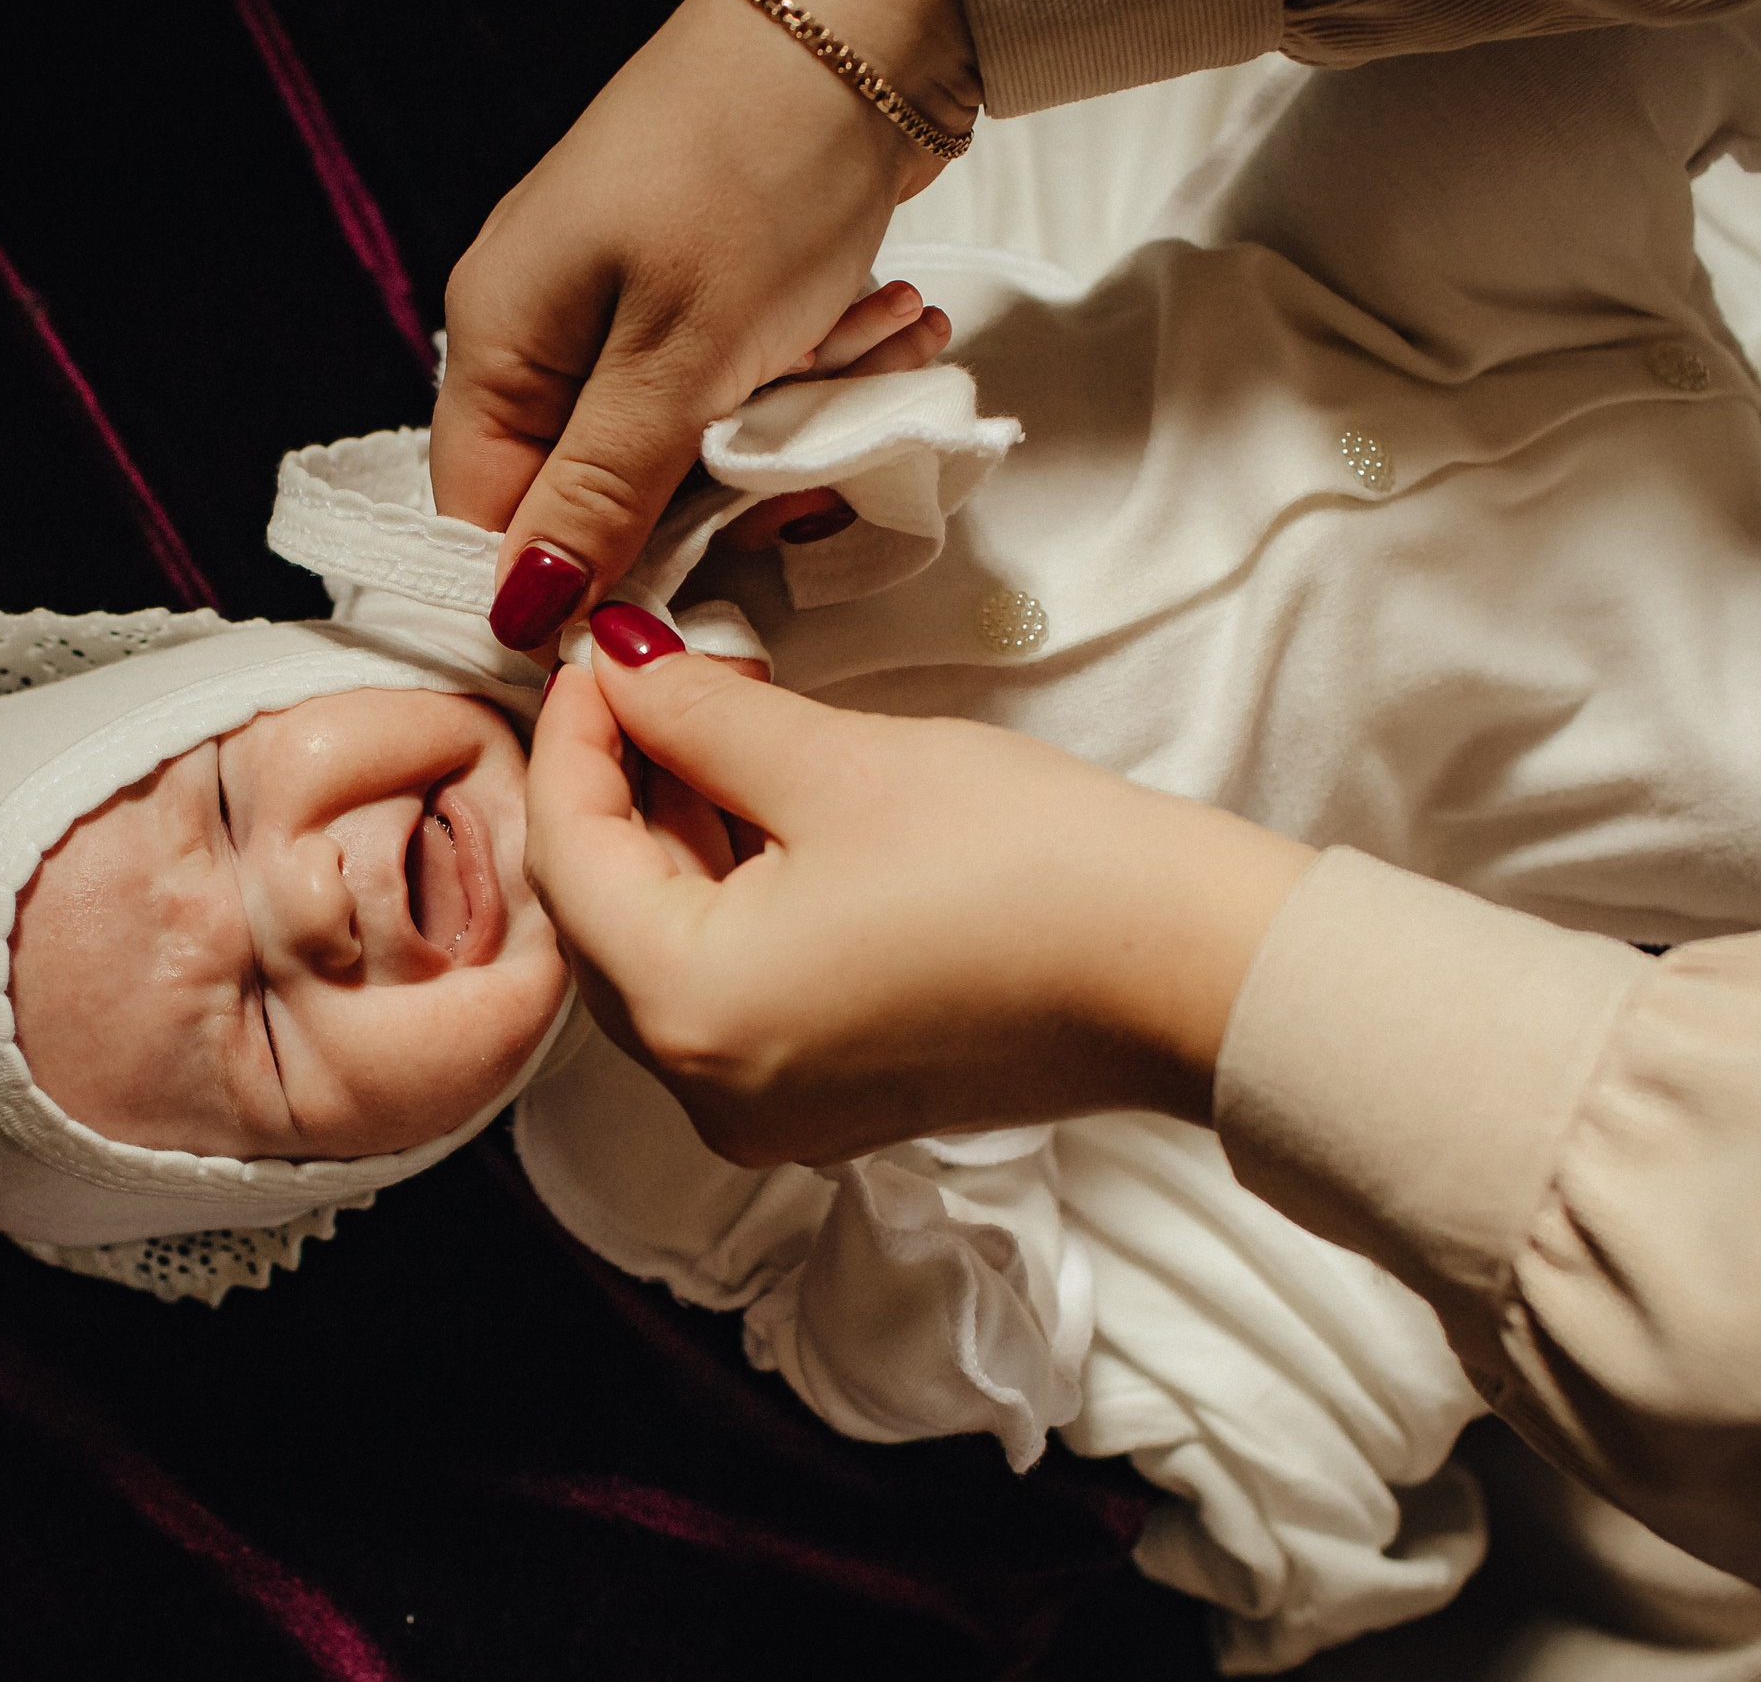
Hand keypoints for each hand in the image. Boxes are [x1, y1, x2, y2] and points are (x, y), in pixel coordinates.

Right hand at [432, 0, 979, 651]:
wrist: (867, 29)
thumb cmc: (754, 172)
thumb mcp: (677, 360)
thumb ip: (601, 494)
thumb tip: (522, 612)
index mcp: (497, 343)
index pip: (493, 522)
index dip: (583, 578)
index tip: (681, 593)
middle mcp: (545, 331)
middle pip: (610, 495)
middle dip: (728, 490)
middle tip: (809, 454)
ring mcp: (627, 309)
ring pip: (700, 451)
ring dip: (800, 425)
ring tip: (871, 342)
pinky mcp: (708, 295)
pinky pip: (751, 392)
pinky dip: (824, 373)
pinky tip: (883, 319)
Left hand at [526, 623, 1318, 1166]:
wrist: (1189, 968)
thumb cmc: (1031, 869)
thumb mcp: (835, 763)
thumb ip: (698, 714)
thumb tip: (623, 667)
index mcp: (690, 1013)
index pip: (571, 856)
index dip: (573, 737)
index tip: (599, 651)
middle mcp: (711, 1090)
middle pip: (604, 918)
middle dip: (616, 790)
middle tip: (654, 678)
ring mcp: (775, 1108)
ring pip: (665, 958)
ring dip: (672, 842)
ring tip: (712, 727)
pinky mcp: (835, 1100)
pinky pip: (732, 995)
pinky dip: (725, 903)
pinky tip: (759, 814)